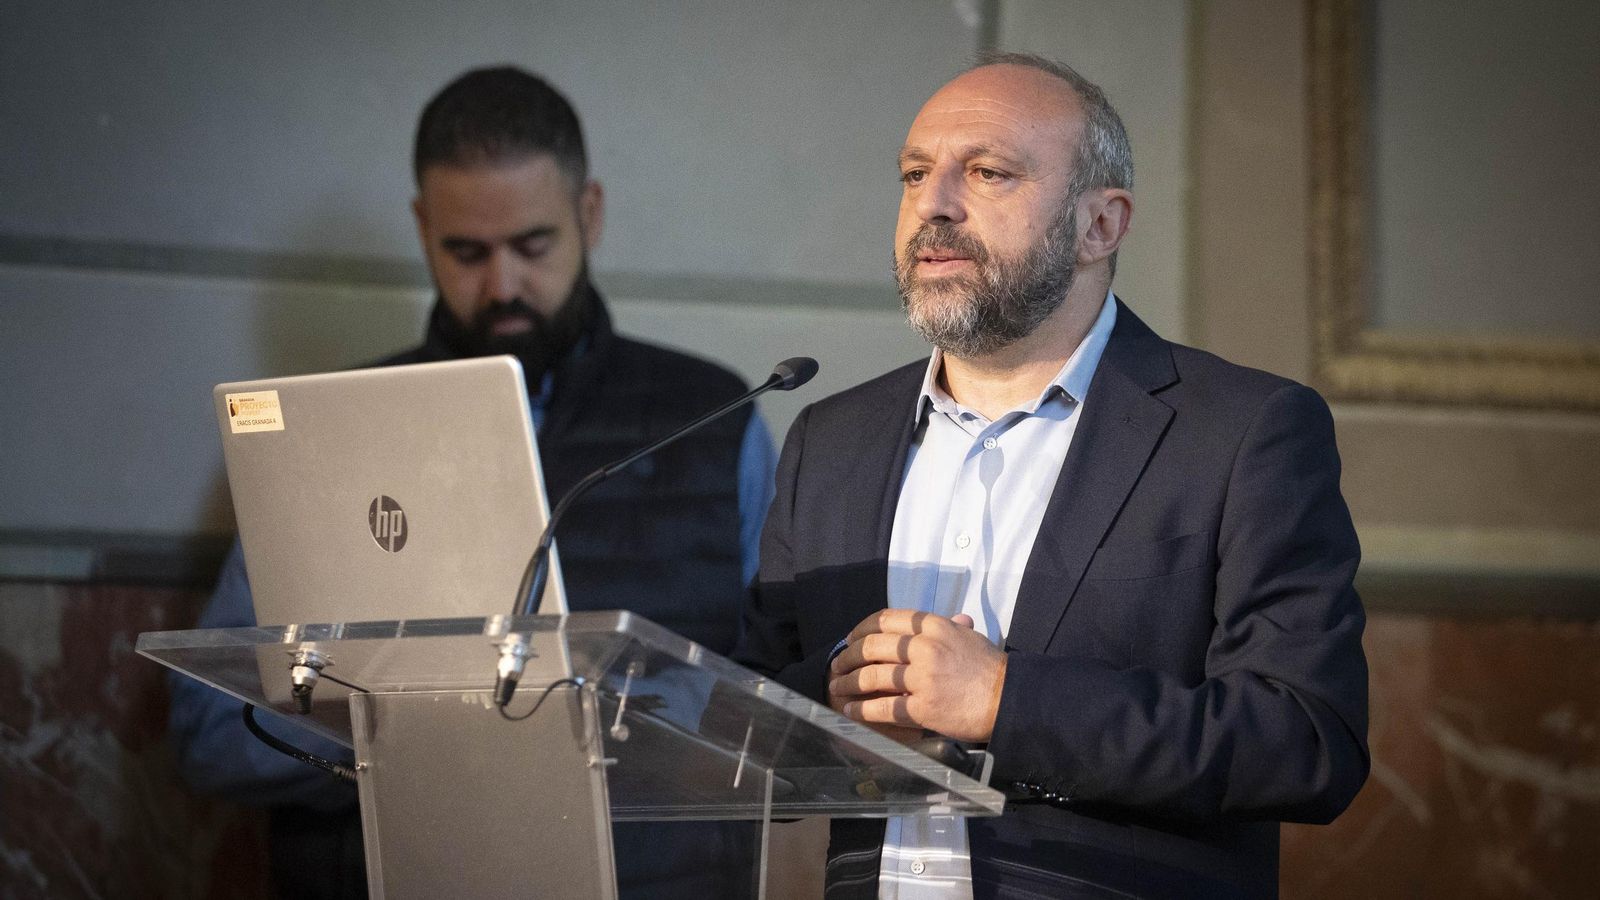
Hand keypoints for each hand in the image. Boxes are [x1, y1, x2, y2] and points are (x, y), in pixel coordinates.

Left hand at [827, 609, 1007, 742]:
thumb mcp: (968, 636)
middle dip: (847, 656)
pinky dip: (862, 709)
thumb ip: (950, 627)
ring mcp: (923, 678)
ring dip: (848, 683)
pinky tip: (851, 711)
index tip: (850, 639)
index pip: (885, 619)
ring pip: (872, 676)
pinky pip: (884, 707)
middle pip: (871, 646)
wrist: (1009, 699)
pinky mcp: (923, 707)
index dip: (860, 629)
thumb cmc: (990, 668)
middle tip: (837, 665)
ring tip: (837, 688)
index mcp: (934, 626)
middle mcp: (925, 647)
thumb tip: (950, 619)